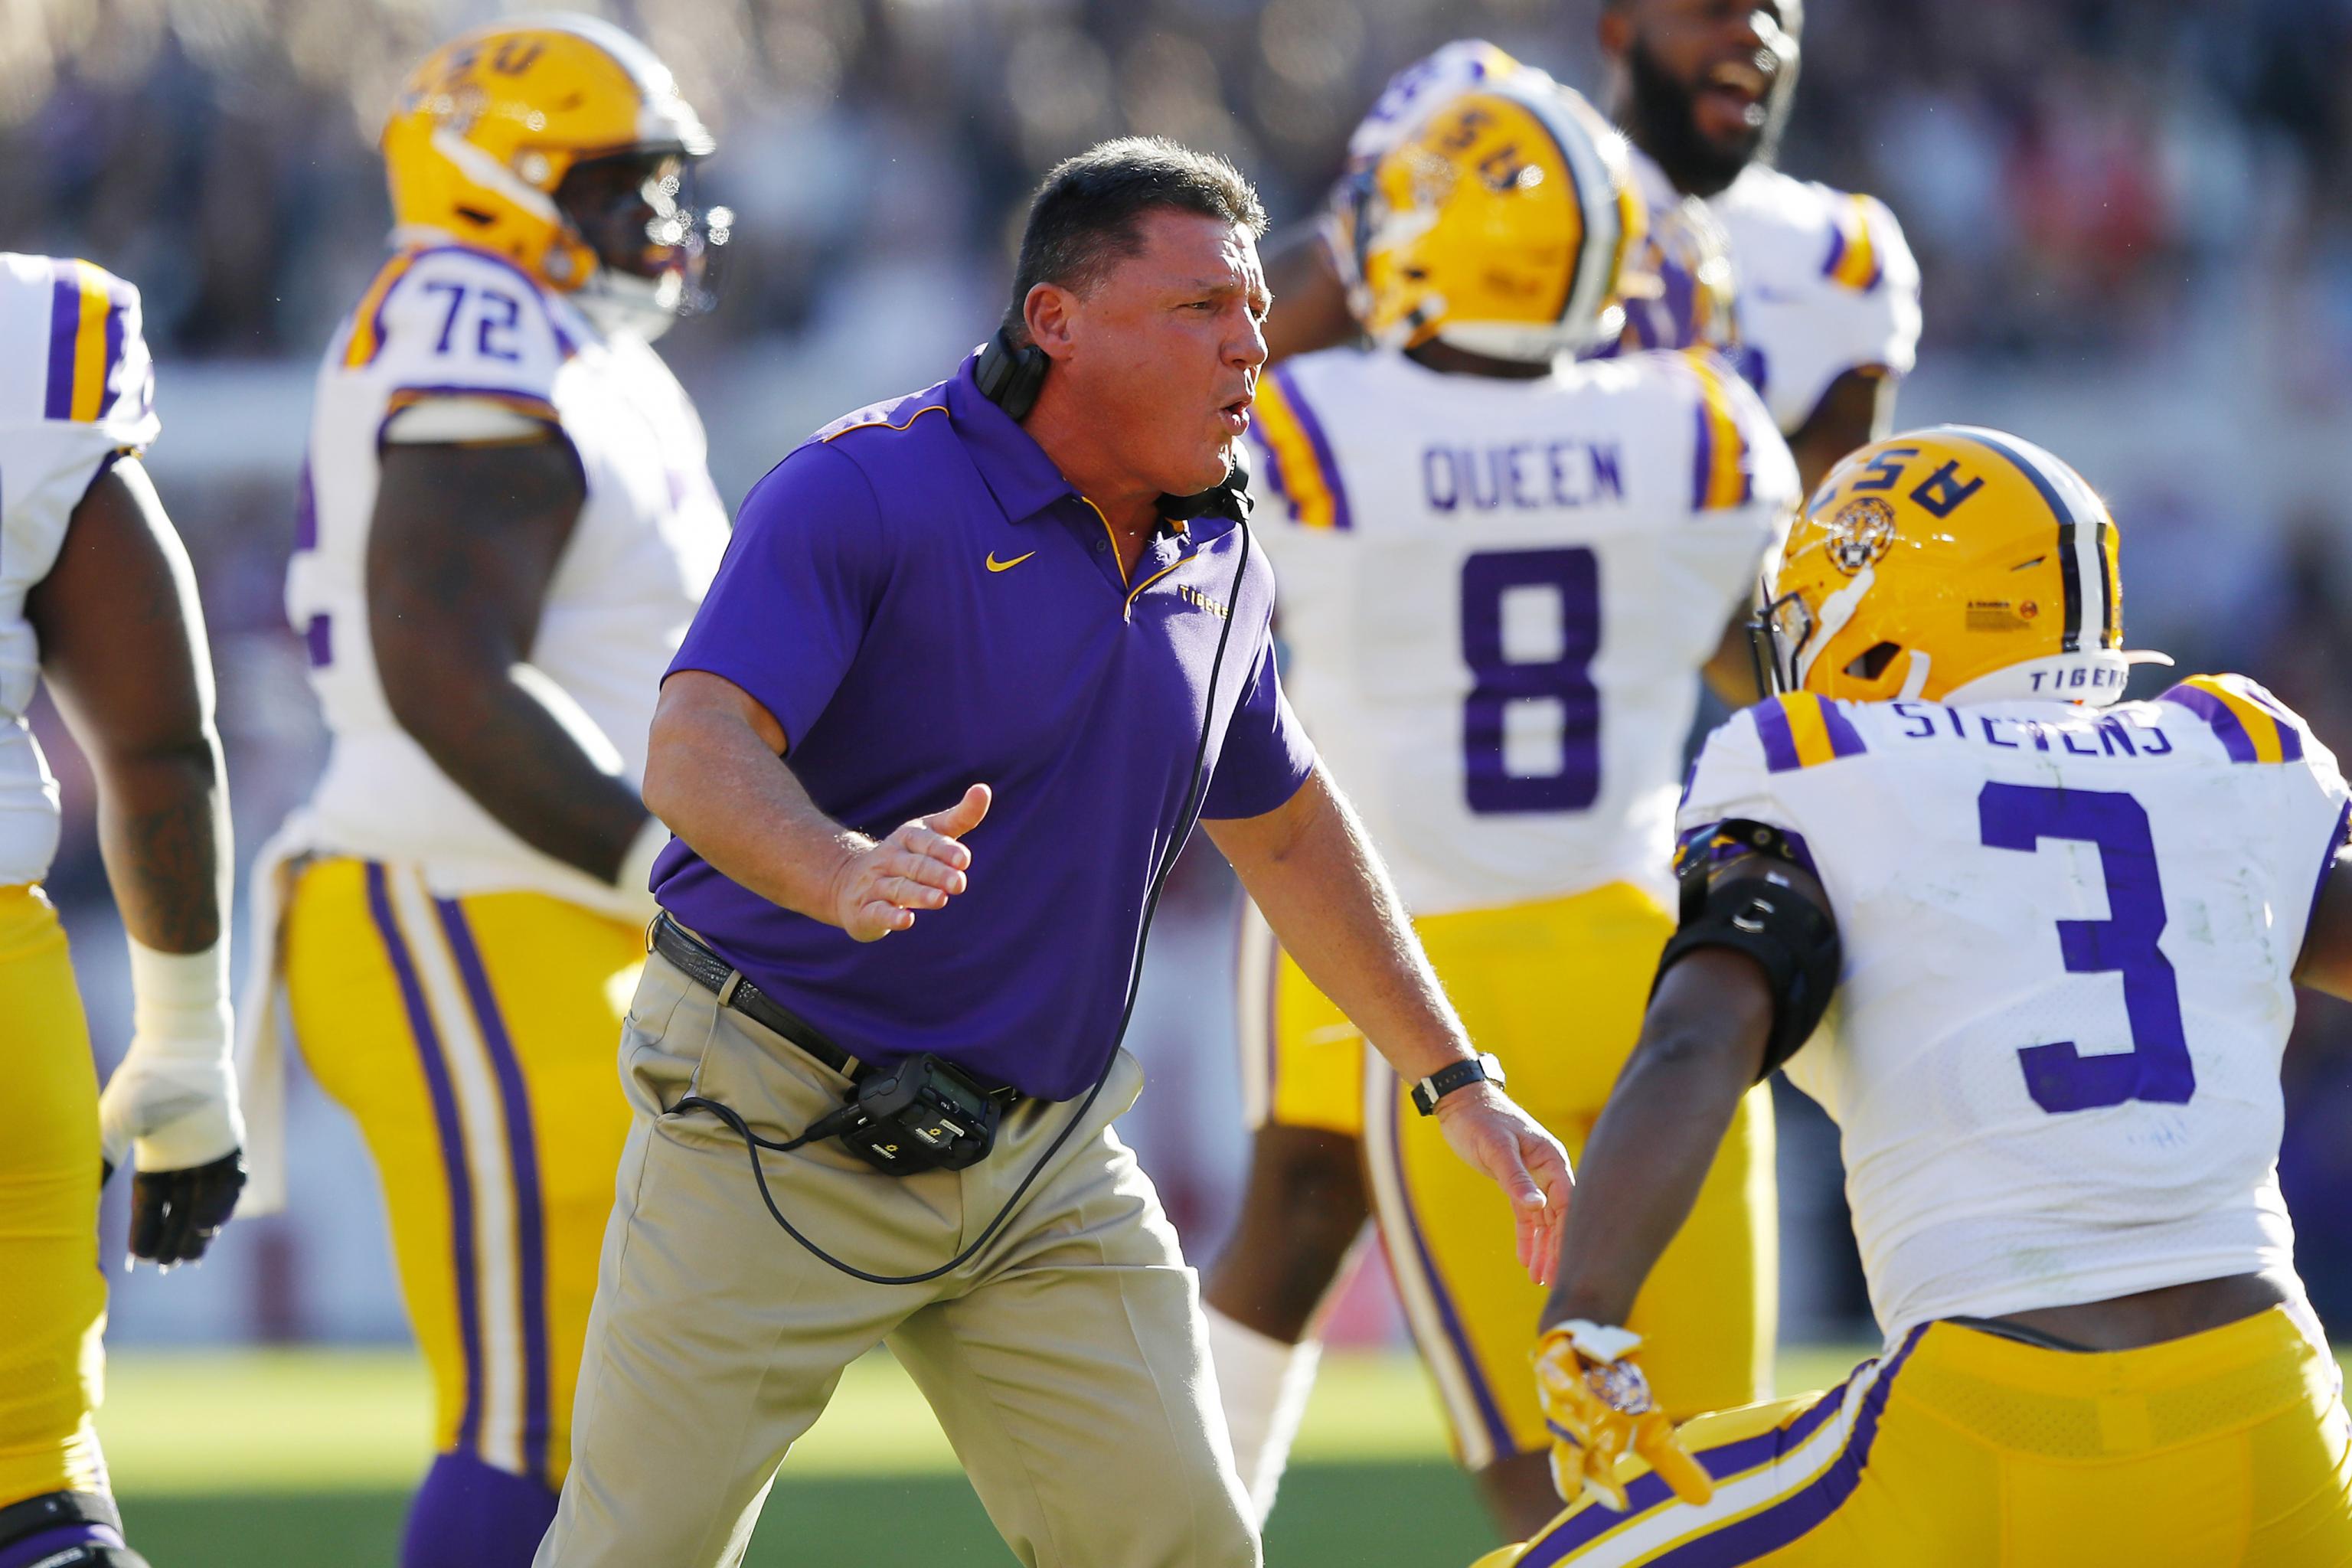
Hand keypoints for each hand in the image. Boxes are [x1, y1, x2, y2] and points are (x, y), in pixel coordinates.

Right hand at [99, 1036, 246, 1267]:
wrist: (179, 1051)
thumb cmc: (142, 1085)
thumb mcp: (114, 1127)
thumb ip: (102, 1162)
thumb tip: (78, 1200)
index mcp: (154, 1162)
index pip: (150, 1208)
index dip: (145, 1234)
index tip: (139, 1261)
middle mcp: (183, 1162)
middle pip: (180, 1212)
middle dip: (174, 1240)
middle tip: (168, 1266)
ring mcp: (208, 1153)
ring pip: (206, 1203)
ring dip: (199, 1231)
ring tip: (188, 1254)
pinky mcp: (231, 1142)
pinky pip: (230, 1181)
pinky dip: (221, 1204)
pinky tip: (207, 1223)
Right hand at [828, 784, 990, 940]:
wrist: (848, 882)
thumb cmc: (905, 857)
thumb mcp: (930, 834)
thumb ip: (960, 817)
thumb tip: (983, 789)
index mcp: (907, 838)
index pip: (927, 841)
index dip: (944, 850)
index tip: (964, 859)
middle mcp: (890, 859)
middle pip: (915, 866)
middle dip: (937, 874)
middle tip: (959, 883)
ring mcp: (875, 885)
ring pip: (899, 889)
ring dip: (920, 894)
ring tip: (941, 899)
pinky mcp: (865, 912)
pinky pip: (877, 913)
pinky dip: (891, 917)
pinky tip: (906, 921)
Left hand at [1433, 1081, 1572, 1286]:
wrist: (1462, 1102)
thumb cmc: (1481, 1120)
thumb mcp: (1496, 1149)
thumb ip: (1516, 1178)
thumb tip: (1537, 1206)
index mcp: (1551, 1160)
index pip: (1567, 1203)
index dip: (1567, 1234)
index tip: (1565, 1262)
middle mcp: (1549, 1171)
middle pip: (1559, 1217)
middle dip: (1556, 1249)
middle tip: (1551, 1281)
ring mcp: (1534, 1178)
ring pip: (1544, 1220)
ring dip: (1543, 1248)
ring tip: (1541, 1279)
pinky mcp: (1516, 1183)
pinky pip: (1526, 1215)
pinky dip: (1527, 1237)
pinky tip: (1526, 1260)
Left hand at [1534, 1322, 1713, 1512]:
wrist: (1595, 1354)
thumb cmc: (1620, 1401)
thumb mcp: (1652, 1431)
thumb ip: (1673, 1465)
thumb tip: (1706, 1499)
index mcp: (1596, 1447)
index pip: (1598, 1473)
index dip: (1606, 1488)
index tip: (1621, 1504)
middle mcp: (1573, 1427)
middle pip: (1569, 1454)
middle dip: (1569, 1472)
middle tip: (1570, 1493)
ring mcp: (1559, 1398)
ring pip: (1558, 1416)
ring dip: (1567, 1426)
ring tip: (1582, 1438)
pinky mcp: (1553, 1368)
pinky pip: (1550, 1375)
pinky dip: (1558, 1382)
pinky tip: (1569, 1390)